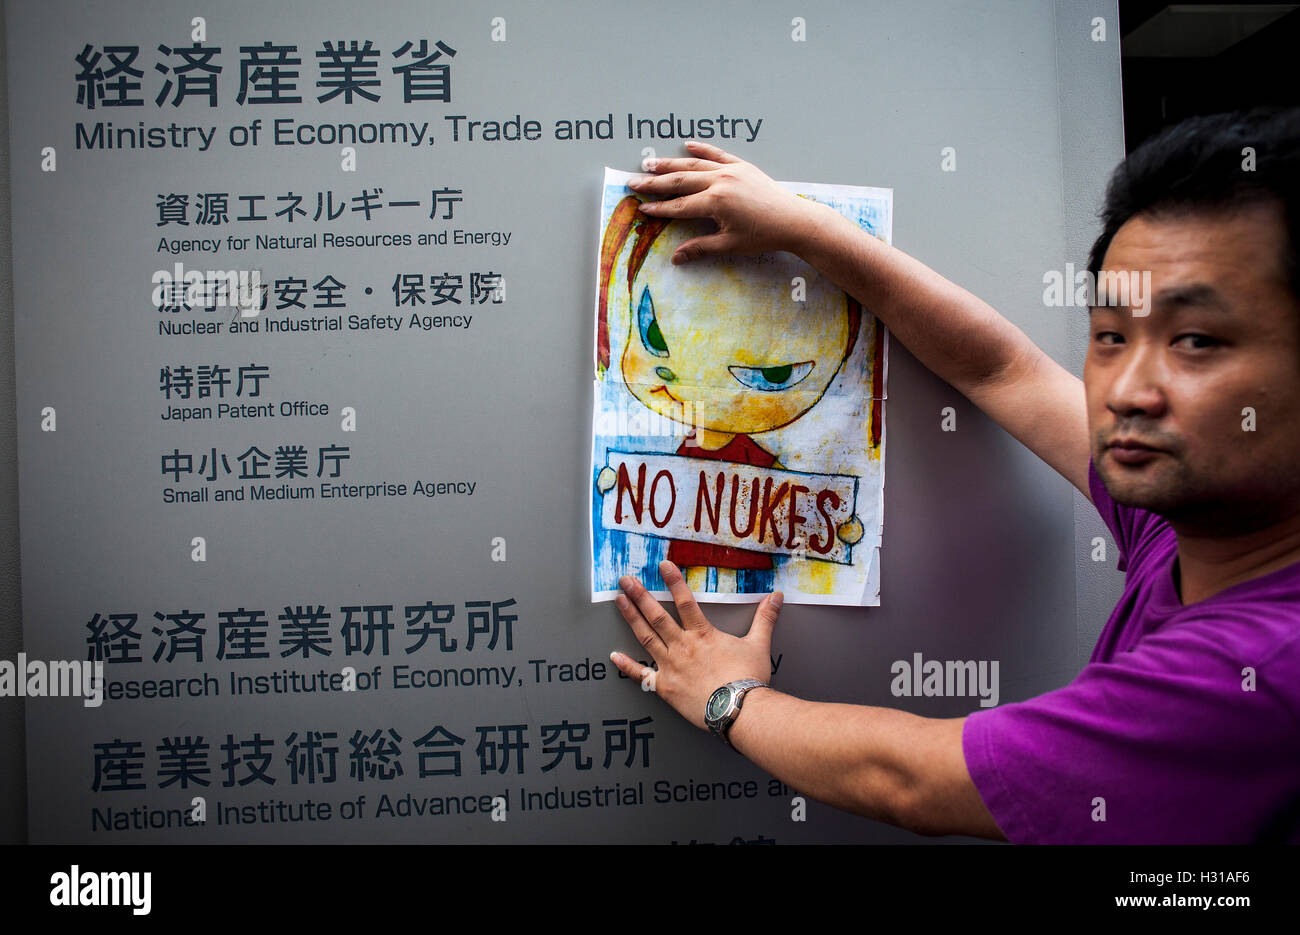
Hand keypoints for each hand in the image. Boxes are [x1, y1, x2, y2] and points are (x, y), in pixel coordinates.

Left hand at [609, 560, 781, 729]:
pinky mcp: (664, 687)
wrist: (739, 711)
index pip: (685, 601)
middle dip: (640, 595)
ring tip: (619, 601)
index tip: (662, 565)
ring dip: (631, 618)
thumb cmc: (748, 681)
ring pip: (646, 637)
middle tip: (626, 580)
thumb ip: (764, 619)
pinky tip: (613, 656)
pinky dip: (627, 666)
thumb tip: (776, 597)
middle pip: (657, 616)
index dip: (674, 581)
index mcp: (703, 635)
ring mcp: (670, 666)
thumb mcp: (758, 645)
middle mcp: (682, 647)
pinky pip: (641, 676)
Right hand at [625, 140, 832, 262]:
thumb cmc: (763, 235)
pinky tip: (688, 144)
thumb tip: (675, 258)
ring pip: (694, 164)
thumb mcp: (730, 245)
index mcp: (715, 202)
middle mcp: (720, 181)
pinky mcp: (742, 166)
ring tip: (650, 163)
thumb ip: (700, 247)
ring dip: (670, 163)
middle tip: (633, 181)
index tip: (641, 208)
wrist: (794, 220)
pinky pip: (718, 154)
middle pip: (680, 180)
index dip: (659, 209)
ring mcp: (731, 170)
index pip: (679, 206)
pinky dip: (702, 148)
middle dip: (655, 183)